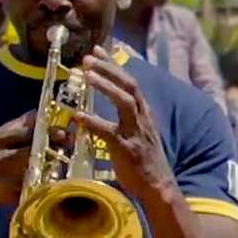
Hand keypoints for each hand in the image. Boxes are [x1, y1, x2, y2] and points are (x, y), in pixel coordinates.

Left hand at [77, 48, 176, 203]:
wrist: (159, 187)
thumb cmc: (145, 163)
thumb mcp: (139, 134)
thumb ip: (126, 120)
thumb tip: (107, 109)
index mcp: (144, 114)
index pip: (131, 82)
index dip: (114, 65)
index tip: (98, 50)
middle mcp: (143, 119)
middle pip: (130, 85)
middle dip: (109, 69)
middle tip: (87, 57)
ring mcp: (136, 133)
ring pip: (125, 101)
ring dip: (106, 85)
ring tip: (87, 74)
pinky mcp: (127, 149)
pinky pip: (109, 131)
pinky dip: (94, 121)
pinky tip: (78, 115)